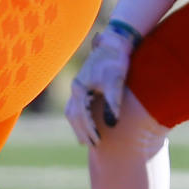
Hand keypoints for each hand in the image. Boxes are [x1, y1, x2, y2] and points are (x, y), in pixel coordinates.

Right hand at [64, 27, 134, 145]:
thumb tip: (112, 124)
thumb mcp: (116, 81)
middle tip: (91, 146)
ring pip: (72, 111)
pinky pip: (75, 105)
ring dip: (78, 126)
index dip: (89, 130)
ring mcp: (77, 85)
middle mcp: (75, 87)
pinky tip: (87, 123)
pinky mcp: (82, 84)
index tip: (98, 142)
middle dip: (81, 131)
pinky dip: (79, 117)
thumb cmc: (116, 61)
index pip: (82, 115)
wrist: (114, 43)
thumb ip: (112, 102)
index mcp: (80, 87)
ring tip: (85, 140)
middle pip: (73, 115)